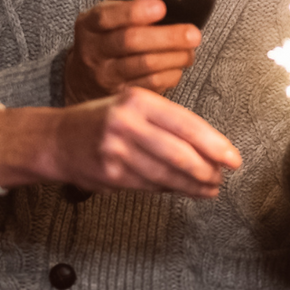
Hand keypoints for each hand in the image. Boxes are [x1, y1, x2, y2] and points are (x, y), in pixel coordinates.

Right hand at [0, 88, 241, 196]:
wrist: (56, 139)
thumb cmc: (102, 120)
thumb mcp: (132, 105)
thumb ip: (167, 121)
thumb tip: (210, 147)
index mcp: (138, 100)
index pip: (186, 124)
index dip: (214, 144)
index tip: (233, 158)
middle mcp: (127, 123)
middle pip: (179, 152)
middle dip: (207, 169)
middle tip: (222, 177)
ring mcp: (116, 150)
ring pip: (166, 173)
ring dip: (192, 184)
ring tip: (210, 188)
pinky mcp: (110, 174)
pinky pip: (150, 185)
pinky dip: (171, 189)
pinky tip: (184, 189)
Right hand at [64, 0, 201, 102]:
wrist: (84, 80)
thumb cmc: (105, 40)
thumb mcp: (105, 20)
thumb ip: (128, 11)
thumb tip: (175, 4)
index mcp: (88, 25)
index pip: (106, 17)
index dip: (134, 12)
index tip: (161, 7)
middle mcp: (93, 51)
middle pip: (131, 41)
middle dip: (167, 37)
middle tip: (193, 34)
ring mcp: (105, 75)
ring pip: (145, 65)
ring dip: (175, 57)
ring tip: (190, 51)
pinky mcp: (120, 94)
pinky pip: (152, 84)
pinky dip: (171, 74)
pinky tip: (178, 66)